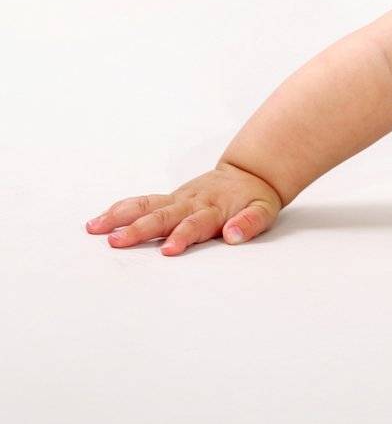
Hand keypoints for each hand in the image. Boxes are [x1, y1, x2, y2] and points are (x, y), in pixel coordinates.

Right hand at [85, 163, 283, 255]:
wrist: (249, 173)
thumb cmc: (255, 198)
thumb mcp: (263, 211)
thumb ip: (250, 223)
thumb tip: (233, 235)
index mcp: (214, 210)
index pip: (196, 224)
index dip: (182, 236)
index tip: (168, 250)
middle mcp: (191, 203)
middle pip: (163, 216)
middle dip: (140, 230)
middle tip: (117, 241)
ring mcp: (178, 199)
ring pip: (146, 206)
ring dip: (120, 217)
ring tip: (95, 228)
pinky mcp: (169, 198)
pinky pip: (143, 202)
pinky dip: (121, 209)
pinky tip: (100, 219)